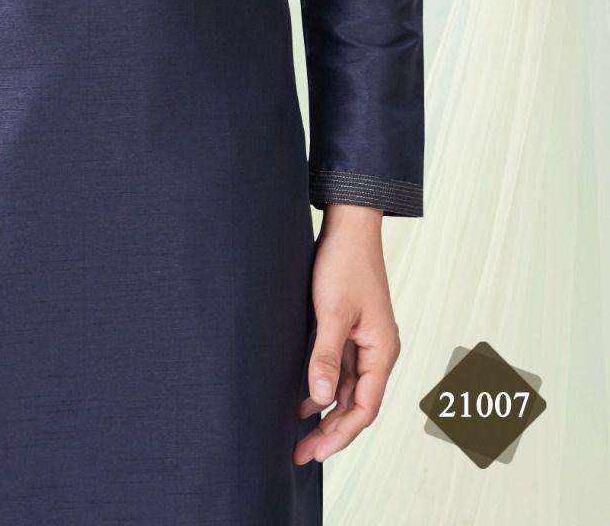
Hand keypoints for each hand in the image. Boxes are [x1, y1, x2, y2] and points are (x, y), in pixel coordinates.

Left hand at [293, 204, 400, 465]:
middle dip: (330, 431)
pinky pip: (340, 369)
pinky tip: (303, 399)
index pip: (364, 408)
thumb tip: (322, 400)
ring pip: (348, 389)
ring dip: (326, 412)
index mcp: (381, 351)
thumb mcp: (330, 312)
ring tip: (299, 435)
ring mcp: (365, 340)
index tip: (313, 452)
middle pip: (357, 404)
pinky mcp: (350, 329)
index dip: (339, 434)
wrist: (349, 225)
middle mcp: (378, 351)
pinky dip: (323, 387)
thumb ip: (325, 356)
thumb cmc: (343, 264)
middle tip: (300, 454)